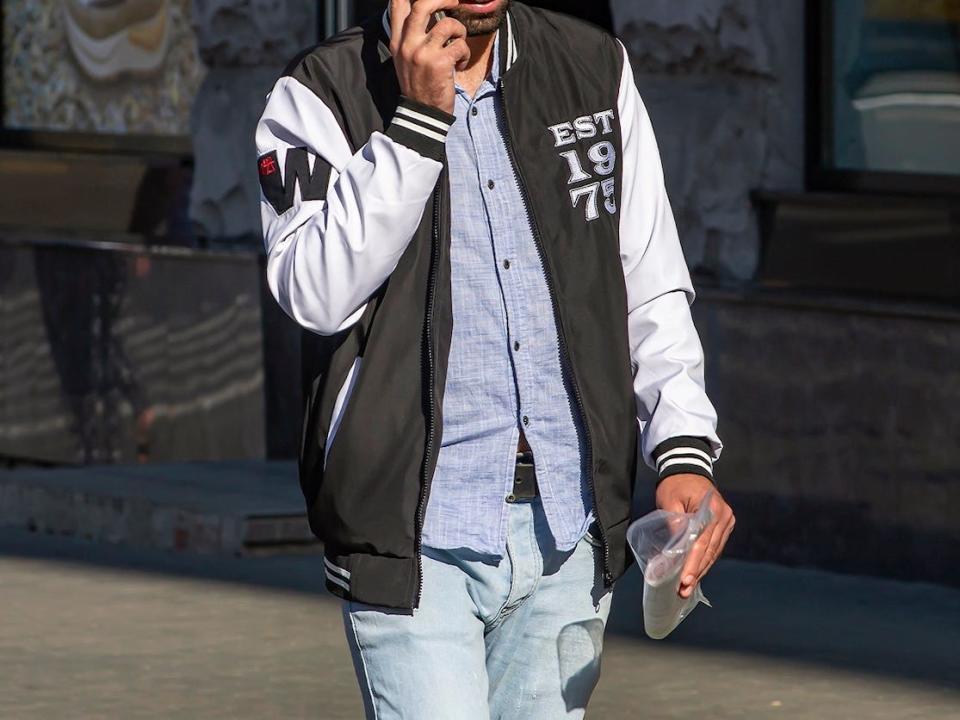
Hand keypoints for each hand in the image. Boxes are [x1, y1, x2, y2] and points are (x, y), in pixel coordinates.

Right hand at [390, 0, 470, 114]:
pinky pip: (460, 46)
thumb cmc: (418, 84)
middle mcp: (407, 44)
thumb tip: (428, 10)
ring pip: (448, 24)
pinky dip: (465, 54)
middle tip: (454, 2)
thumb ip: (411, 34)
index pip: (397, 5)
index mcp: (397, 41)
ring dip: (460, 32)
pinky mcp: (440, 63)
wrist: (422, 114)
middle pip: (423, 4)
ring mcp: (423, 53)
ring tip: (458, 45)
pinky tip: (459, 64)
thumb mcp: (405, 58)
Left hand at [655, 473, 734, 598]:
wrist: (687, 468)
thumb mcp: (669, 501)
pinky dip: (706, 560)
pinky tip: (696, 573)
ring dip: (701, 569)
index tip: (684, 581)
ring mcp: (726, 521)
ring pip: (714, 551)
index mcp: (711, 509)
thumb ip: (674, 523)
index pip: (701, 543)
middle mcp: (724, 516)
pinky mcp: (725, 525)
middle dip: (696, 572)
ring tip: (688, 587)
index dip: (692, 564)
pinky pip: (715, 546)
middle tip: (684, 590)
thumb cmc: (675, 485)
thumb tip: (675, 551)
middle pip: (709, 550)